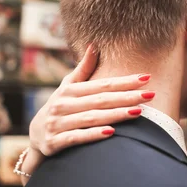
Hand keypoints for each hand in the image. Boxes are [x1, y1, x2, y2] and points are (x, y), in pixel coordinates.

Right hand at [29, 46, 154, 155]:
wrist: (35, 138)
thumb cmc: (60, 108)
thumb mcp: (68, 87)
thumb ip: (83, 69)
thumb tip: (94, 44)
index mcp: (69, 91)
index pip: (102, 85)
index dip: (125, 81)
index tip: (146, 78)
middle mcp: (63, 105)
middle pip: (100, 100)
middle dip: (127, 97)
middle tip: (151, 94)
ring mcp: (57, 124)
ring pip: (91, 118)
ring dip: (116, 115)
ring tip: (138, 112)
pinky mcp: (54, 142)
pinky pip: (76, 137)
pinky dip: (93, 135)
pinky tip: (111, 132)